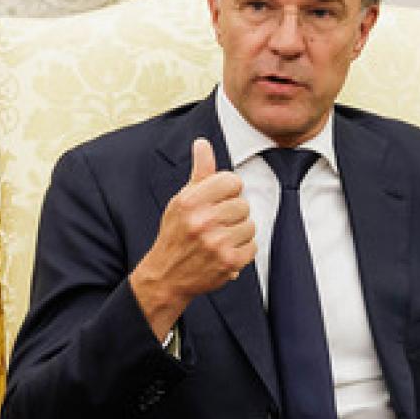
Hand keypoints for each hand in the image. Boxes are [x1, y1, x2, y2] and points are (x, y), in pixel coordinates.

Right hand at [131, 139, 255, 338]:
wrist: (167, 275)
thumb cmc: (177, 233)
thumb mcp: (182, 200)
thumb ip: (199, 172)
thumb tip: (202, 143)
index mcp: (190, 201)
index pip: (232, 181)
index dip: (229, 190)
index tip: (219, 200)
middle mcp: (202, 221)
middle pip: (243, 204)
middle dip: (233, 213)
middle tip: (217, 223)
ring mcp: (216, 242)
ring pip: (250, 225)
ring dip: (239, 232)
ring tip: (221, 237)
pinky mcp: (228, 262)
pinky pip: (252, 246)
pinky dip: (242, 250)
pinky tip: (225, 251)